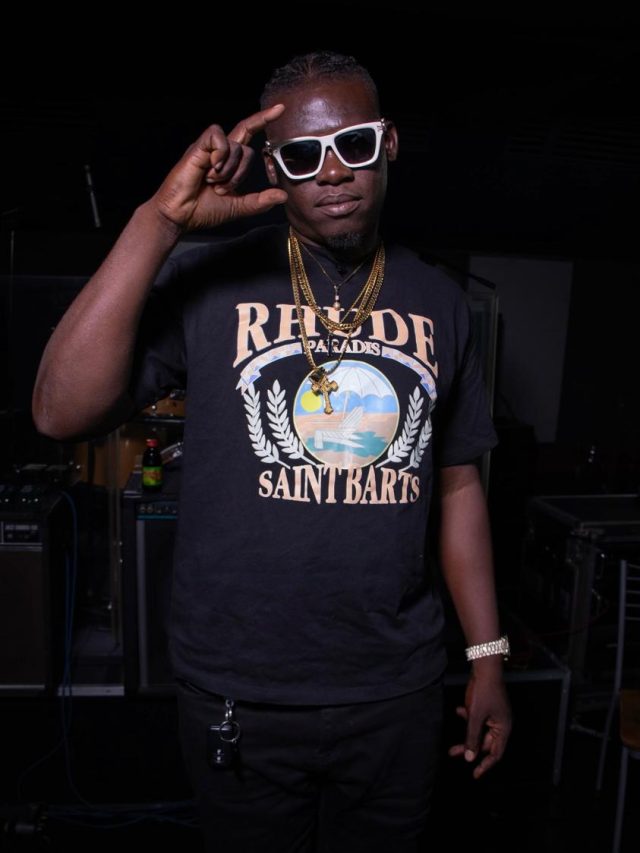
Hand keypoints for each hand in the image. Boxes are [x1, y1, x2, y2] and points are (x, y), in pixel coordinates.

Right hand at [150, 104, 287, 233]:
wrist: (181, 216)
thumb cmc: (203, 210)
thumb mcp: (238, 207)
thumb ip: (260, 201)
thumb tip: (282, 196)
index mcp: (228, 161)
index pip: (248, 133)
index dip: (263, 120)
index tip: (280, 109)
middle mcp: (219, 151)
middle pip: (245, 148)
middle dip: (240, 174)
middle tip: (222, 190)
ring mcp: (208, 149)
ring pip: (234, 146)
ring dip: (228, 171)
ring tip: (212, 184)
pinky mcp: (197, 147)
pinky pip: (217, 138)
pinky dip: (219, 155)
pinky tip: (210, 171)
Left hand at [448, 672, 511, 778]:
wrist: (485, 668)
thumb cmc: (484, 692)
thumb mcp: (475, 717)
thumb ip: (472, 738)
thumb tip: (470, 758)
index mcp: (503, 729)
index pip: (495, 754)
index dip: (485, 765)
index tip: (474, 775)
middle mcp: (501, 724)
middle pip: (484, 743)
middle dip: (469, 747)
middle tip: (453, 753)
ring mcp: (494, 716)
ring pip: (478, 731)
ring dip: (466, 734)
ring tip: (452, 742)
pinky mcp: (486, 708)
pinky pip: (477, 719)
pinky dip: (468, 718)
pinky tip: (459, 711)